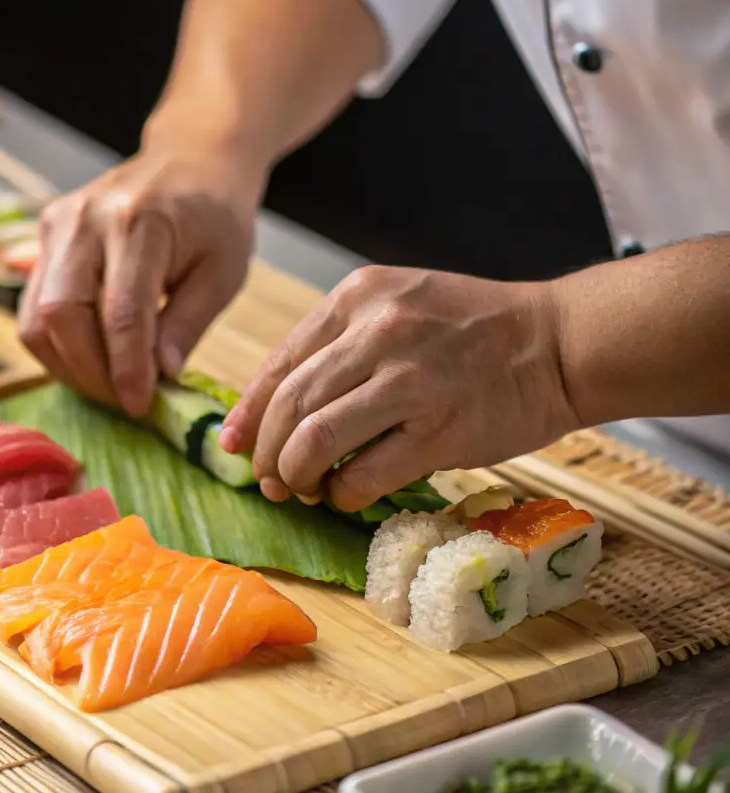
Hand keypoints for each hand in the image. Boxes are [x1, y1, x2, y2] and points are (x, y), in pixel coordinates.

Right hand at [18, 128, 260, 417]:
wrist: (192, 159)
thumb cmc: (216, 218)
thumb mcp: (223, 273)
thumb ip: (187, 325)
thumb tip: (158, 379)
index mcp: (141, 222)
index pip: (122, 312)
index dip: (127, 369)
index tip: (140, 406)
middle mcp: (88, 218)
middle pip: (62, 314)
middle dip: (91, 372)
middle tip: (124, 400)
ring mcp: (58, 223)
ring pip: (36, 317)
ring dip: (68, 365)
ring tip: (109, 384)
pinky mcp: (45, 234)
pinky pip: (32, 307)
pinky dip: (56, 346)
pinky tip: (91, 360)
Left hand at [219, 265, 577, 510]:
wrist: (559, 342)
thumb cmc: (477, 328)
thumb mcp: (400, 304)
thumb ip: (342, 341)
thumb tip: (279, 403)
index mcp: (359, 296)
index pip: (281, 362)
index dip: (250, 412)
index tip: (234, 443)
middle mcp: (379, 332)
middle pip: (290, 405)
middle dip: (268, 452)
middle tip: (270, 479)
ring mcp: (411, 381)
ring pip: (315, 440)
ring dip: (297, 476)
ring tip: (303, 489)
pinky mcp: (442, 429)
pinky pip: (365, 474)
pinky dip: (343, 494)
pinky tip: (348, 495)